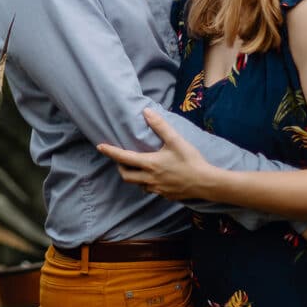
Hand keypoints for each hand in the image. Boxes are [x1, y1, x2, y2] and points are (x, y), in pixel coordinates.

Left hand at [96, 109, 215, 199]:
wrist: (207, 183)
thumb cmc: (191, 161)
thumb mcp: (176, 140)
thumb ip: (160, 126)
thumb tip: (146, 112)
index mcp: (150, 164)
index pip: (123, 158)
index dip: (110, 152)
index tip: (100, 146)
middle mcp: (149, 179)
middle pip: (126, 176)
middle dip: (121, 167)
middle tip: (122, 159)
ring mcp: (157, 189)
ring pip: (138, 184)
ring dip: (134, 176)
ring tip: (139, 166)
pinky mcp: (165, 195)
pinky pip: (150, 189)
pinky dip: (147, 182)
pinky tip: (155, 176)